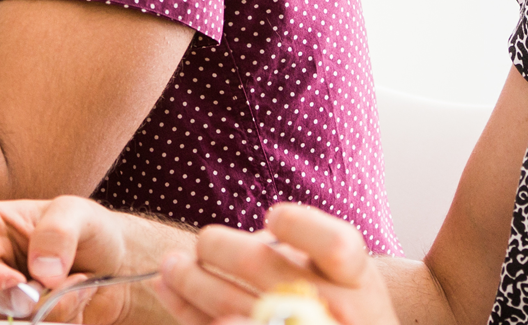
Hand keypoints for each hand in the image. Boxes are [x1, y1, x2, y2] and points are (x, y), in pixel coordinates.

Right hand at [0, 197, 136, 321]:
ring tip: (76, 288)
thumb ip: (59, 231)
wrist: (114, 267)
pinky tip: (74, 305)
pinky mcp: (14, 324)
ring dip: (50, 313)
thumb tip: (41, 271)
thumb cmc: (89, 231)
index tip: (17, 282)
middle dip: (27, 302)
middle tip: (65, 282)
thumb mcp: (80, 213)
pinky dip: (58, 324)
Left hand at [153, 204, 392, 324]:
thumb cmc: (340, 308)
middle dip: (216, 246)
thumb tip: (251, 234)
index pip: (334, 245)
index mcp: (356, 279)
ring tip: (171, 268)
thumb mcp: (344, 277)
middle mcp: (338, 311)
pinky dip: (188, 312)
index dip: (299, 226)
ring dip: (189, 280)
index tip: (273, 216)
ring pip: (227, 303)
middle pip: (258, 264)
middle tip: (202, 242)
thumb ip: (303, 249)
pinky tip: (171, 295)